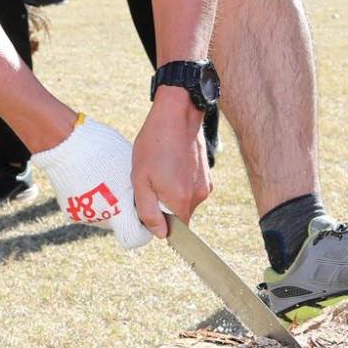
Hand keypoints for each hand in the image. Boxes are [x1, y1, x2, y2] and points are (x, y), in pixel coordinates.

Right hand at [29, 115, 153, 249]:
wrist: (66, 146)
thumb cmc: (104, 152)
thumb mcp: (131, 166)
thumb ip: (139, 187)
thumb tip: (147, 192)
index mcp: (121, 210)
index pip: (137, 237)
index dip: (144, 229)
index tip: (146, 216)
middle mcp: (102, 219)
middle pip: (121, 223)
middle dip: (126, 211)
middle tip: (124, 189)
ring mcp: (85, 216)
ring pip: (104, 217)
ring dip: (108, 205)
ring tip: (104, 181)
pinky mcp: (70, 211)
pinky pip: (87, 210)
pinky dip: (92, 200)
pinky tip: (90, 181)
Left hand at [131, 90, 210, 237]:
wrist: (177, 114)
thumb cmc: (155, 144)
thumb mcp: (141, 179)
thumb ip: (148, 211)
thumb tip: (160, 234)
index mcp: (181, 201)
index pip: (176, 230)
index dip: (161, 223)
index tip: (149, 207)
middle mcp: (198, 196)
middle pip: (180, 215)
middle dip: (165, 205)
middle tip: (151, 183)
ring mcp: (205, 184)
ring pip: (185, 200)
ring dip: (172, 192)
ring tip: (160, 169)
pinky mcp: (206, 173)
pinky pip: (191, 187)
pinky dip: (180, 181)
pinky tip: (170, 163)